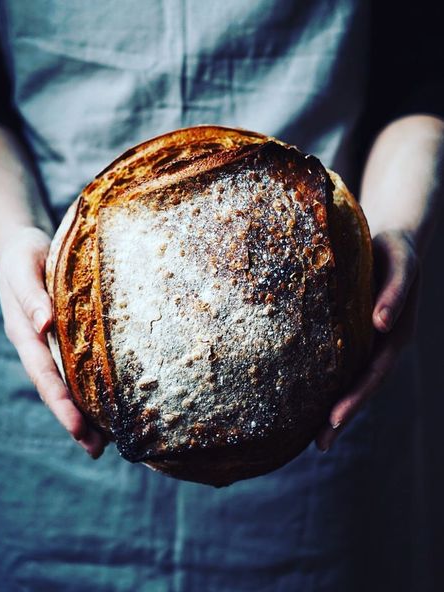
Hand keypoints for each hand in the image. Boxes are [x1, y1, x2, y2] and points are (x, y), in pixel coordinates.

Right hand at [0, 226, 107, 458]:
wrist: (24, 247)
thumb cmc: (25, 255)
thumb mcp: (24, 269)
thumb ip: (30, 295)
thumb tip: (44, 323)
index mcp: (25, 334)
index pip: (44, 375)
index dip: (61, 402)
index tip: (79, 427)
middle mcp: (38, 346)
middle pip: (56, 390)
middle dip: (74, 420)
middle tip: (98, 450)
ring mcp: (50, 345)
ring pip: (66, 384)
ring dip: (83, 413)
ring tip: (105, 443)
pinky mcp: (63, 339)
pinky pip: (75, 368)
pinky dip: (88, 390)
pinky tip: (107, 406)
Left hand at [315, 229, 420, 450]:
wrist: (392, 237)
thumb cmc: (395, 249)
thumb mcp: (401, 264)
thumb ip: (395, 293)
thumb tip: (381, 325)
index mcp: (393, 334)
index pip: (373, 373)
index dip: (355, 398)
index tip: (332, 420)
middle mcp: (382, 344)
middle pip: (362, 386)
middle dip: (343, 414)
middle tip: (320, 444)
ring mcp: (370, 342)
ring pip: (353, 380)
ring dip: (336, 407)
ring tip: (316, 438)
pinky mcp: (355, 333)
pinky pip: (343, 363)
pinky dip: (330, 384)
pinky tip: (310, 400)